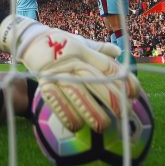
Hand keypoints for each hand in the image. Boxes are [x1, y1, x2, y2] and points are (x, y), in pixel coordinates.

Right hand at [0, 16, 140, 133]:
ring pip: (77, 92)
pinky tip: (76, 126)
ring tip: (102, 126)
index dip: (123, 80)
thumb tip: (119, 52)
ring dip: (90, 111)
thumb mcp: (80, 42)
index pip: (107, 66)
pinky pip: (55, 99)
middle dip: (111, 98)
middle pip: (95, 79)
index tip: (134, 94)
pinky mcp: (44, 82)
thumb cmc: (59, 43)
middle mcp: (72, 61)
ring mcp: (57, 72)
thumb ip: (99, 49)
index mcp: (84, 51)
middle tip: (123, 114)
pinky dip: (65, 114)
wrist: (30, 39)